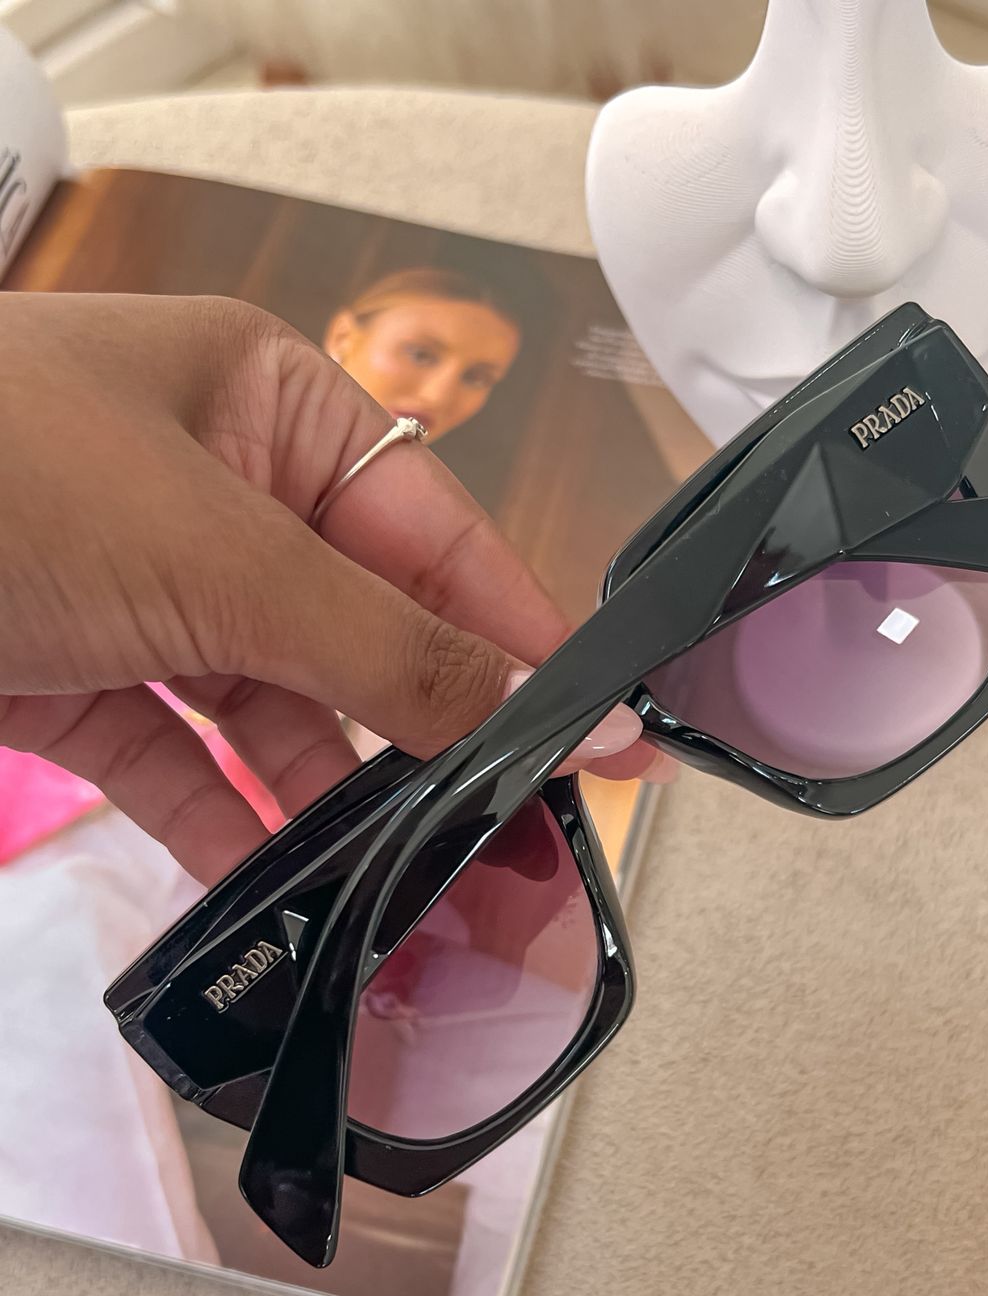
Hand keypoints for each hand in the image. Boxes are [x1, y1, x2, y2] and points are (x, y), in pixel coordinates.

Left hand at [0, 294, 671, 884]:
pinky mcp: (80, 676)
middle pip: (365, 631)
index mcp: (268, 404)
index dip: (522, 637)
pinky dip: (233, 826)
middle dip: (434, 734)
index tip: (596, 730)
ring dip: (336, 796)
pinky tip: (286, 887)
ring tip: (413, 879)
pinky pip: (188, 762)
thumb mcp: (220, 554)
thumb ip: (387, 647)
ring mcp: (144, 587)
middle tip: (514, 828)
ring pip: (280, 710)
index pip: (437, 534)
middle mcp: (214, 491)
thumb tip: (531, 706)